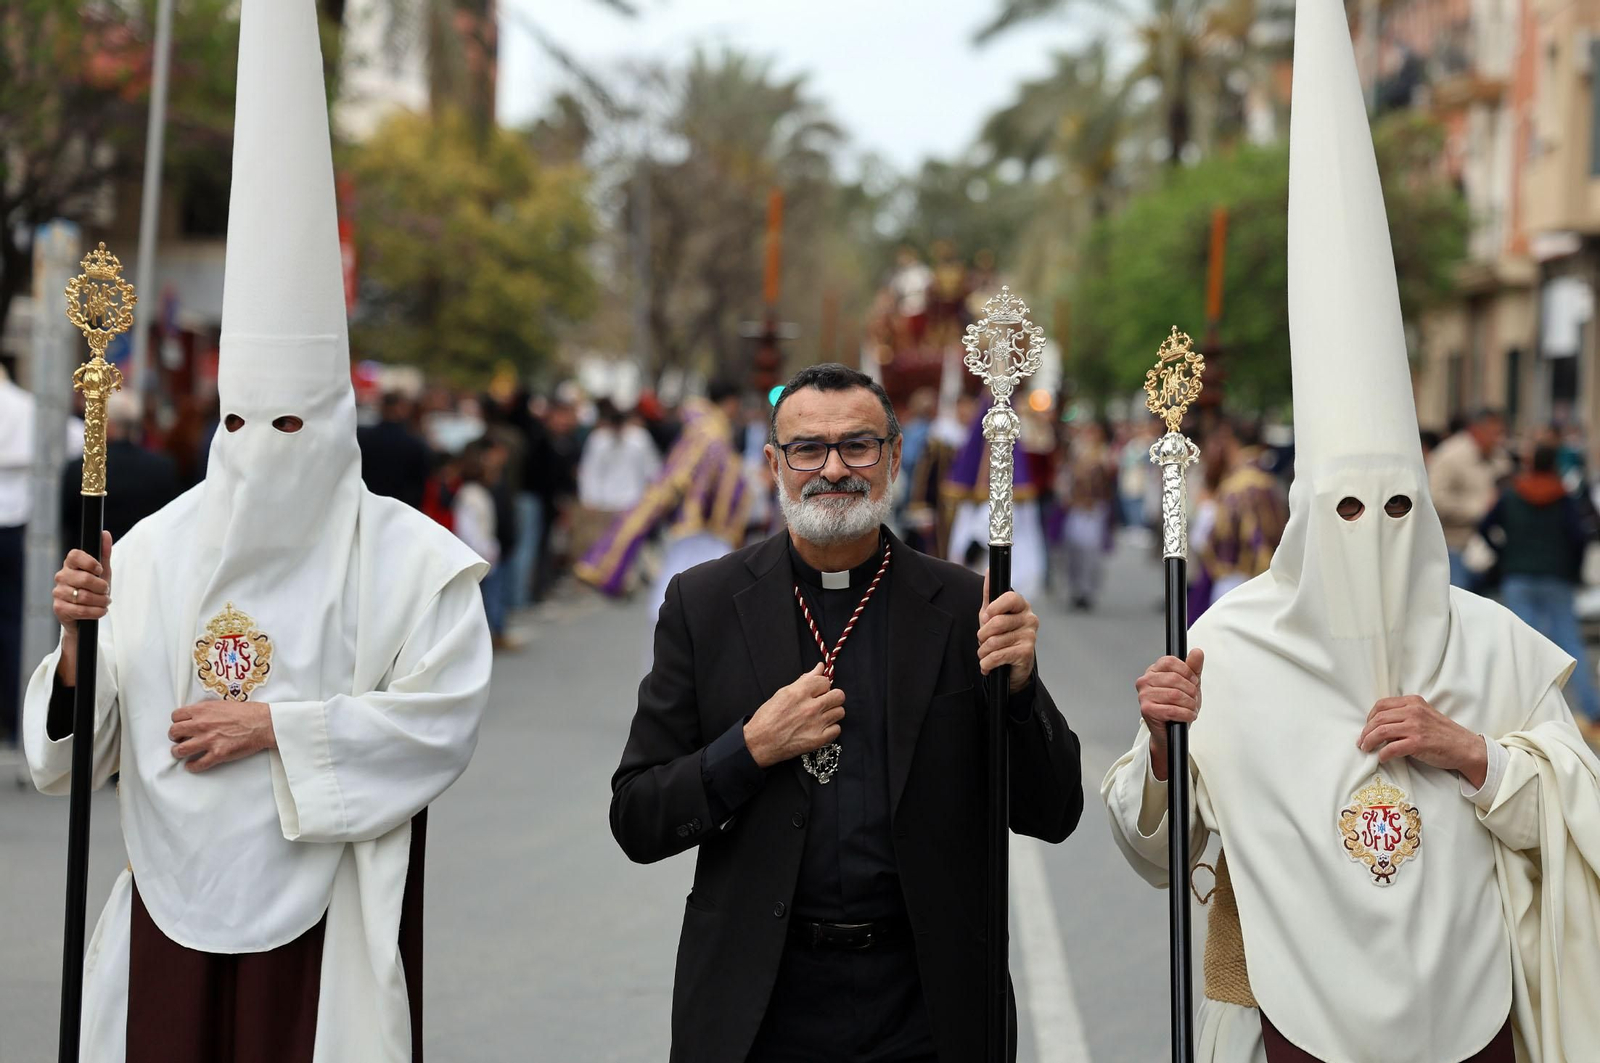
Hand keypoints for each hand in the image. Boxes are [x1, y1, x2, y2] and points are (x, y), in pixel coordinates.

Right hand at [53, 531, 112, 686]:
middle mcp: (61, 577)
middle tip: (106, 591)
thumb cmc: (94, 589)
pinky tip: (101, 611)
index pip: (75, 555)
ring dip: (101, 601)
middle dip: (102, 587)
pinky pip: (80, 610)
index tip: (100, 570)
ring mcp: (58, 592)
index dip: (90, 562)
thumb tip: (104, 533)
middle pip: (84, 578)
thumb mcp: (103, 571)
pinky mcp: (59, 608)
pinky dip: (96, 611)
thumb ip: (104, 553)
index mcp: (70, 565)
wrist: (85, 614)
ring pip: (84, 596)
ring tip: (105, 602)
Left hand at [169, 700, 276, 772]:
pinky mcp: (217, 754)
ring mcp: (208, 740)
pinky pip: (197, 764)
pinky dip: (192, 767)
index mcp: (203, 710)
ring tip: (182, 753)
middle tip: (179, 739)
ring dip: (178, 752)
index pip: (176, 716)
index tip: (181, 725)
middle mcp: (202, 724)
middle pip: (173, 732)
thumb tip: (197, 717)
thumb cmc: (248, 712)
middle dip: (175, 737)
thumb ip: (206, 710)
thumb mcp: (222, 704)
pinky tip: (193, 765)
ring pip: (179, 750)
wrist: (264, 723)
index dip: (177, 721)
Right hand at [743, 664, 846, 768]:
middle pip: (839, 695)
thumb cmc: (767, 718)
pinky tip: (820, 728)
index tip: (818, 690)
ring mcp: (816, 724)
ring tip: (821, 716)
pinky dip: (831, 728)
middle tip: (823, 702)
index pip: (825, 681)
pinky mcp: (818, 739)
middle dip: (832, 697)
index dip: (822, 685)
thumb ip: (804, 680)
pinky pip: (837, 729)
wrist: (759, 743)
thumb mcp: (782, 693)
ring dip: (832, 712)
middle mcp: (810, 707)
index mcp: (799, 693)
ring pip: (840, 712)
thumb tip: (819, 668)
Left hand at [979, 574, 1039, 692]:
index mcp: (1022, 606)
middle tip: (982, 640)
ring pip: (994, 641)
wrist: (1012, 666)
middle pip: (997, 622)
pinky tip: (987, 665)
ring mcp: (1030, 636)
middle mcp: (1030, 619)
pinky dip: (986, 663)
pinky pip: (998, 656)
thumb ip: (989, 593)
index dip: (994, 607)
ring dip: (983, 652)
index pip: (1010, 598)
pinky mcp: (1027, 653)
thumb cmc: (1002, 636)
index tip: (986, 616)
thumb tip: (989, 570)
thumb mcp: (991, 614)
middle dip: (982, 635)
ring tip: (984, 654)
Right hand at [1135, 650, 1204, 780]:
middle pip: (1175, 678)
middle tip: (1193, 699)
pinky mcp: (1146, 709)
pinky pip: (1172, 709)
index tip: (1193, 681)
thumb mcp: (1189, 684)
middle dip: (1191, 691)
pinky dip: (1185, 714)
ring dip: (1189, 704)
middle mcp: (1145, 681)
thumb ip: (1193, 667)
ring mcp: (1144, 695)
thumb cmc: (1178, 705)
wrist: (1170, 730)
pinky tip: (1188, 716)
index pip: (1170, 661)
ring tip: (1191, 709)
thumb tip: (1197, 652)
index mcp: (1153, 671)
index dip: (1187, 671)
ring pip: (1175, 695)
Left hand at [1357, 695, 1486, 787]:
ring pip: (1381, 731)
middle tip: (1362, 742)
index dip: (1369, 717)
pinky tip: (1382, 758)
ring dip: (1369, 742)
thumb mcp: (1423, 716)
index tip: (1367, 728)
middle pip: (1378, 718)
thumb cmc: (1443, 734)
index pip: (1381, 705)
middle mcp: (1413, 711)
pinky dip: (1382, 754)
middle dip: (1365, 731)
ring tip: (1366, 749)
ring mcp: (1416, 727)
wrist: (1465, 748)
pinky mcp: (1418, 743)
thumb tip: (1380, 726)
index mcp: (1413, 702)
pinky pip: (1391, 748)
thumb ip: (1404, 716)